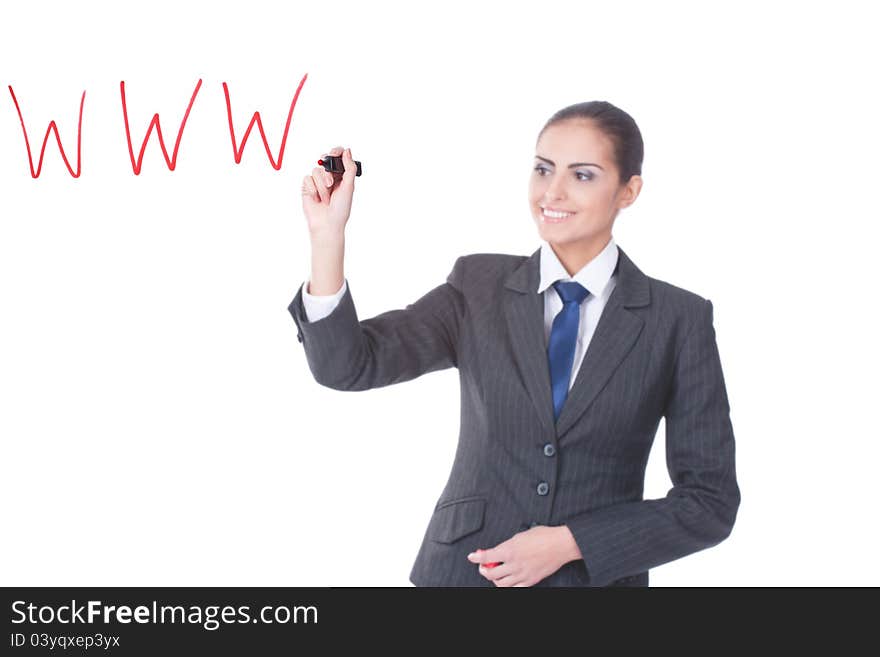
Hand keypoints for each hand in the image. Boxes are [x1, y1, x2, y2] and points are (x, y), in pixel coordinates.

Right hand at [301, 145, 356, 238]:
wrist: (327, 224)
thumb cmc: (340, 208)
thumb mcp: (349, 186)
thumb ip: (349, 168)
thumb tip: (347, 150)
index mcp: (341, 176)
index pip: (338, 158)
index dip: (336, 152)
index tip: (334, 152)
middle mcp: (329, 177)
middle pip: (324, 160)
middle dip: (327, 167)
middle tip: (331, 178)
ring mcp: (317, 182)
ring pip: (316, 171)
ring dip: (322, 185)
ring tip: (326, 198)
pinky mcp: (307, 187)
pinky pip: (307, 179)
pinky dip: (313, 189)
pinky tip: (317, 199)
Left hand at [466, 525, 580, 586]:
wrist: (560, 544)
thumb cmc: (543, 536)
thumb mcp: (520, 535)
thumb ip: (507, 544)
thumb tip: (498, 550)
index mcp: (510, 550)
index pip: (486, 557)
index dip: (476, 557)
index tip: (471, 557)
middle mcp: (514, 564)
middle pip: (490, 573)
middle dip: (484, 570)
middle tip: (484, 566)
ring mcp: (522, 574)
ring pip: (501, 584)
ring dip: (494, 580)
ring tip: (495, 574)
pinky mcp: (531, 580)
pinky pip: (515, 589)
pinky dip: (508, 586)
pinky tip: (508, 581)